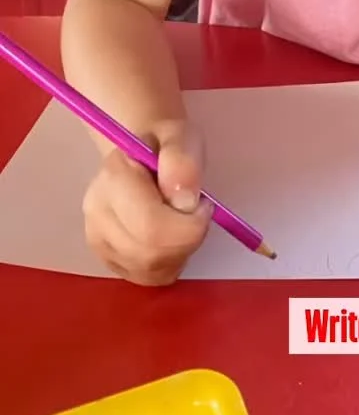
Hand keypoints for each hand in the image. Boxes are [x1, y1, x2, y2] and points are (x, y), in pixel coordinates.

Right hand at [83, 119, 210, 284]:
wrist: (143, 148)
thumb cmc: (166, 143)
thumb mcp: (182, 137)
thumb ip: (183, 162)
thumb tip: (183, 201)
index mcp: (115, 176)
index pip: (152, 226)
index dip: (189, 225)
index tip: (204, 205)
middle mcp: (98, 210)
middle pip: (149, 254)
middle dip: (186, 242)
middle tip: (197, 215)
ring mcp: (98, 237)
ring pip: (147, 271)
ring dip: (178, 255)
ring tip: (182, 223)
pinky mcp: (106, 256)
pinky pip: (144, 277)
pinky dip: (167, 265)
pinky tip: (171, 240)